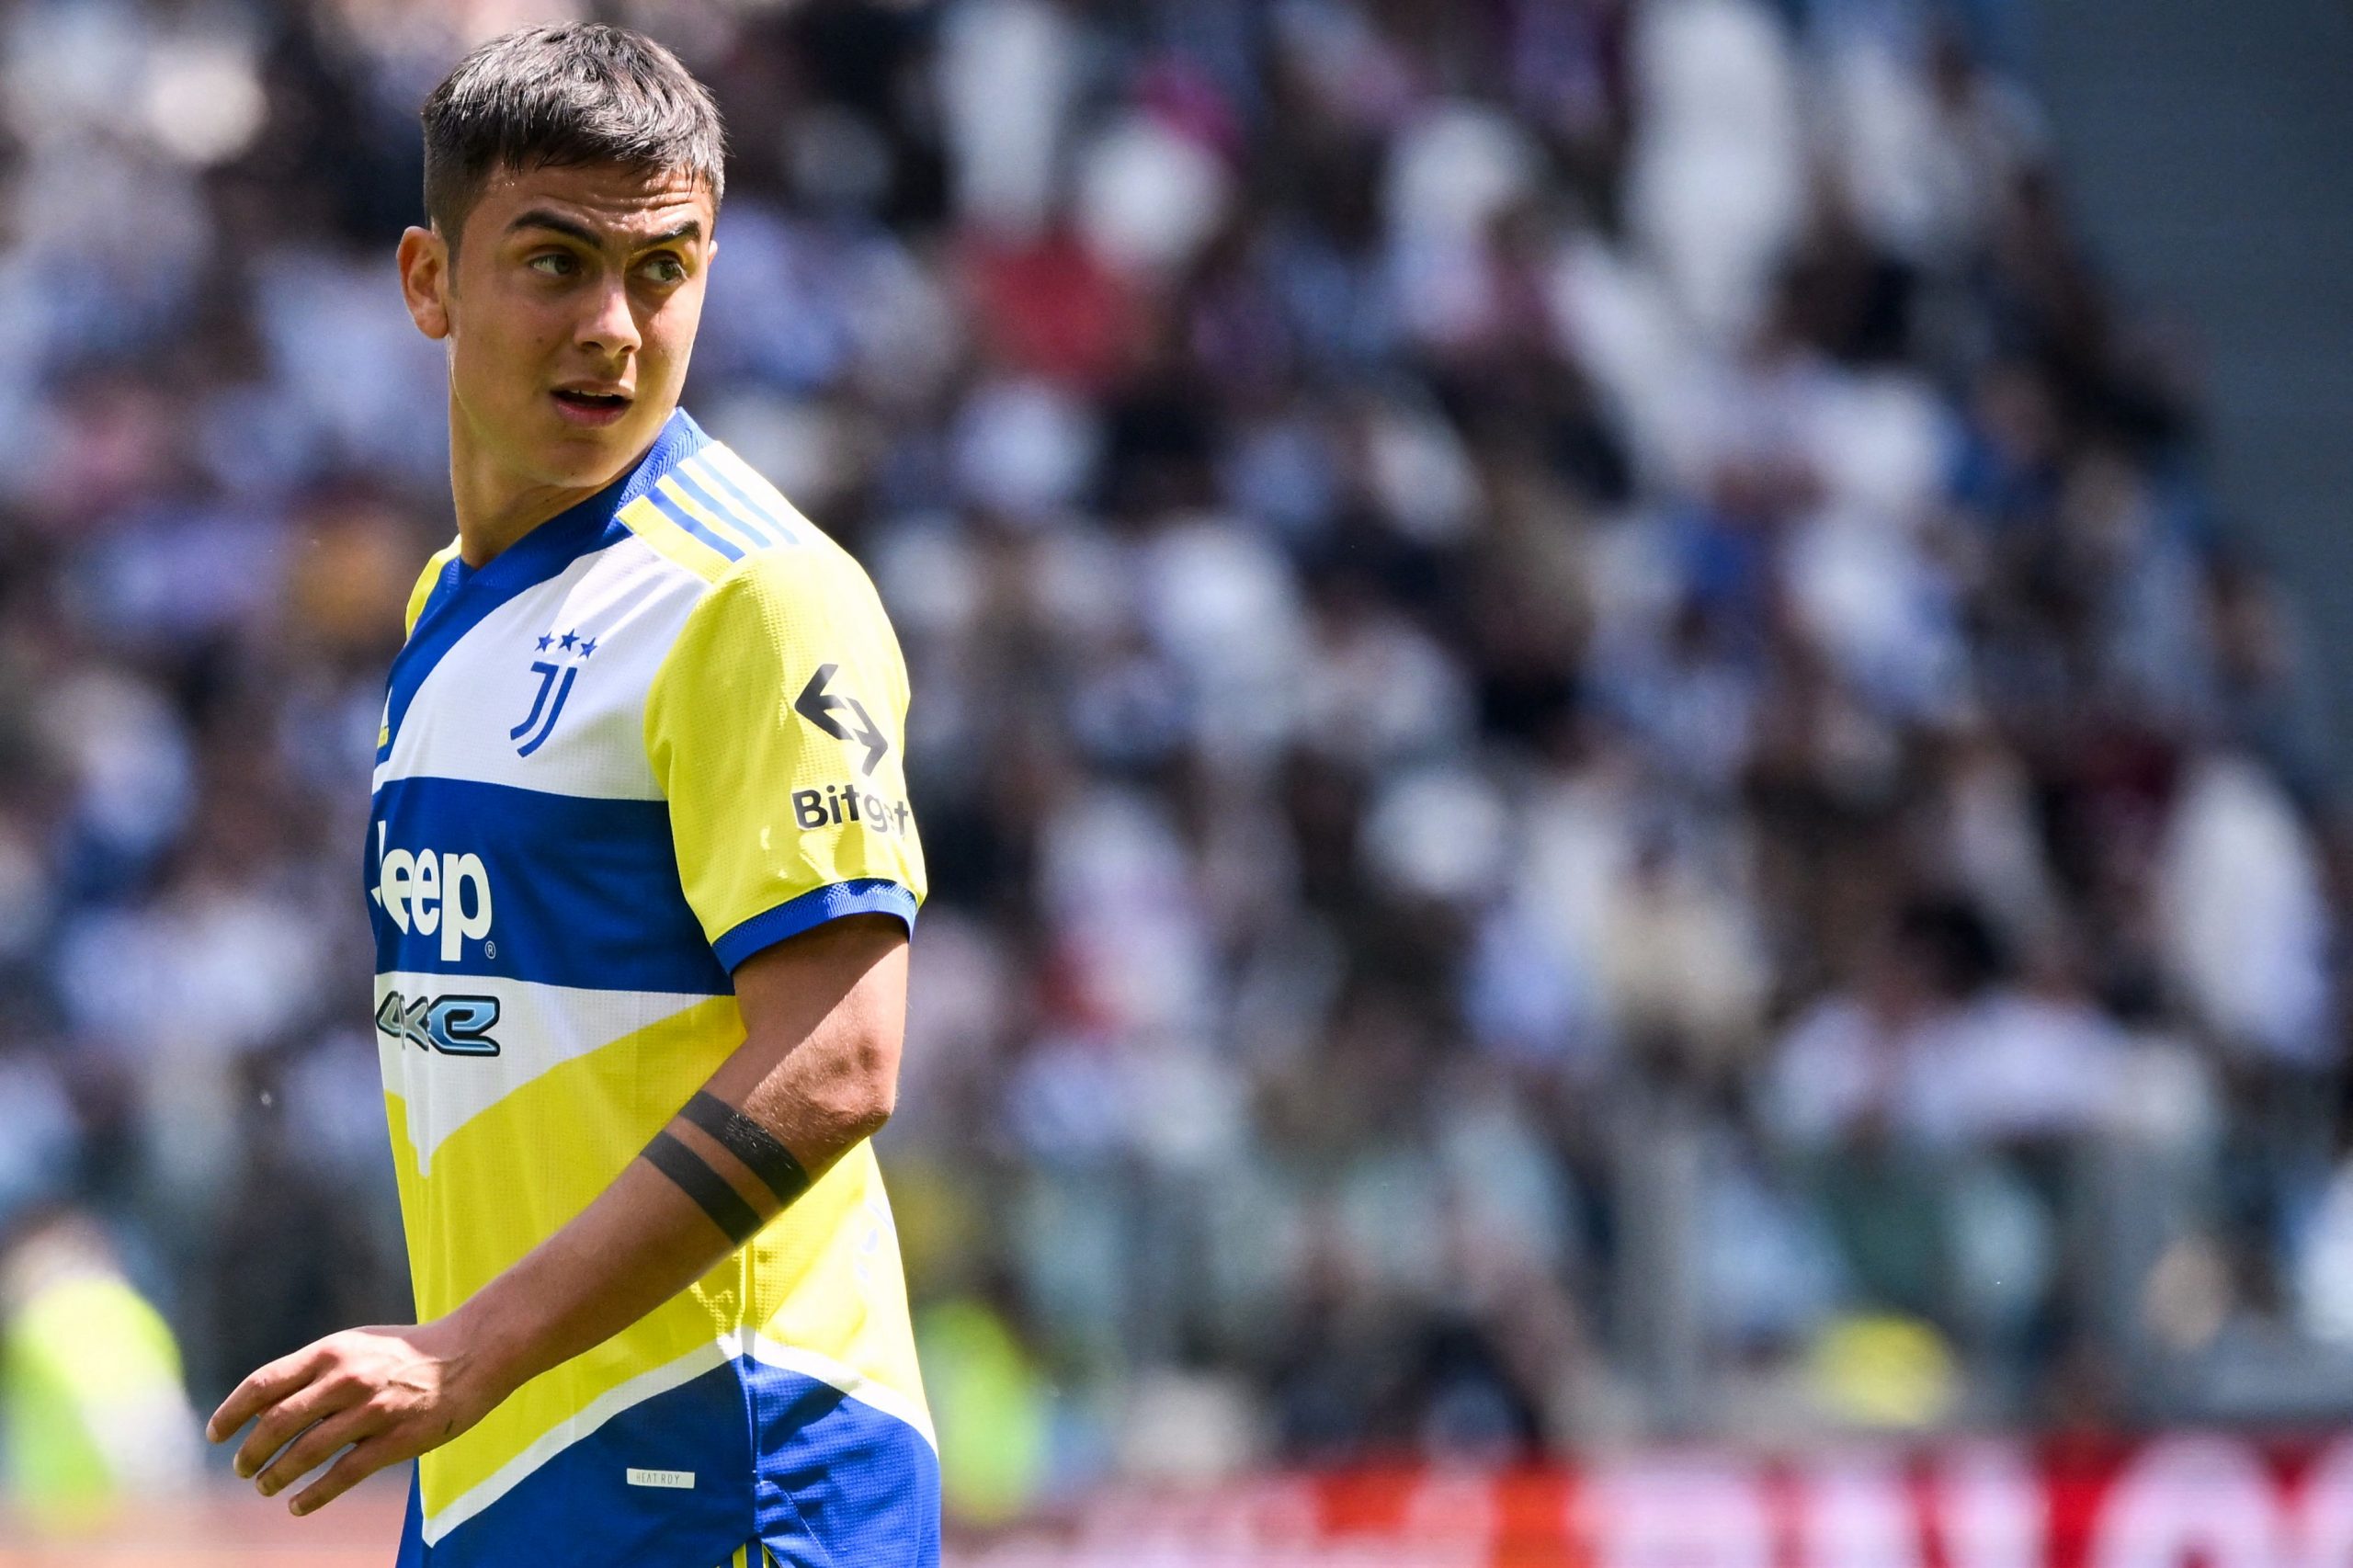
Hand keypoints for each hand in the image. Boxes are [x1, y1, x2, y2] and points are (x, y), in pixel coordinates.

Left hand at [205, 1317, 509, 1515]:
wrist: (472, 1354)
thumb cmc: (406, 1353)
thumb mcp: (357, 1345)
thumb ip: (314, 1371)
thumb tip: (263, 1407)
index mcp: (332, 1351)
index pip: (263, 1384)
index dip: (231, 1413)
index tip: (215, 1435)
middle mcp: (347, 1379)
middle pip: (277, 1423)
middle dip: (250, 1453)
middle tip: (243, 1469)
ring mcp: (373, 1411)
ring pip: (306, 1453)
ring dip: (276, 1476)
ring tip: (266, 1487)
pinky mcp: (397, 1440)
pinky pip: (343, 1475)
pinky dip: (314, 1496)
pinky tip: (299, 1505)